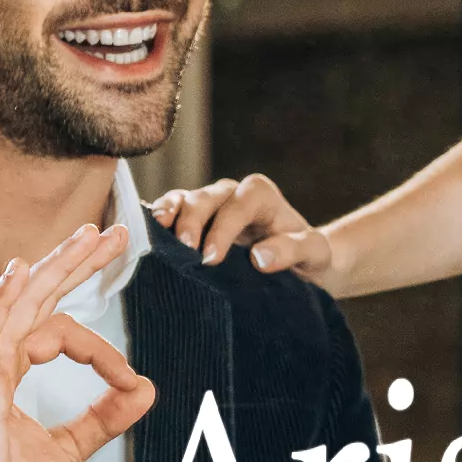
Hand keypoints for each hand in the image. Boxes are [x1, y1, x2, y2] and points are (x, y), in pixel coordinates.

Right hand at [0, 225, 156, 461]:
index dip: (100, 349)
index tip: (127, 378)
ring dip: (52, 269)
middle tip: (110, 230)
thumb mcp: (68, 451)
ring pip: (15, 307)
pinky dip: (2, 304)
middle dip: (73, 263)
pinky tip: (20, 274)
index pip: (56, 332)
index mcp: (8, 374)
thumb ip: (103, 419)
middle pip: (34, 299)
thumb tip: (145, 389)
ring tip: (86, 237)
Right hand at [151, 175, 334, 282]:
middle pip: (207, 196)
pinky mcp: (193, 220)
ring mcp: (210, 206)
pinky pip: (171, 211)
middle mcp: (233, 195)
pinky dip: (158, 220)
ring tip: (155, 234)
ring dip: (169, 215)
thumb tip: (259, 257)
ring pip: (184, 199)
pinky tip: (146, 234)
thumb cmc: (307, 258)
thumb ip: (294, 250)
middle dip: (193, 220)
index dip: (224, 227)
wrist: (299, 266)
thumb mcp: (315, 255)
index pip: (241, 203)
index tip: (212, 258)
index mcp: (263, 197)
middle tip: (184, 249)